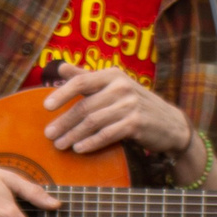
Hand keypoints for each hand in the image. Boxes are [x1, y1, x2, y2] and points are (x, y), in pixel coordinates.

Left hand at [44, 62, 193, 158]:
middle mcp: (121, 87)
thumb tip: (60, 67)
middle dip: (64, 121)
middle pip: (85, 105)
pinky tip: (79, 149)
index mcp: (113, 75)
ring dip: (73, 135)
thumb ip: (87, 78)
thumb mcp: (114, 86)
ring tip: (60, 145)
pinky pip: (107, 134)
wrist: (170, 124)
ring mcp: (130, 105)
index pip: (82, 81)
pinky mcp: (136, 124)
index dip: (62, 93)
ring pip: (93, 121)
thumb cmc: (136, 104)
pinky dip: (91, 142)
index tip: (45, 106)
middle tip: (49, 135)